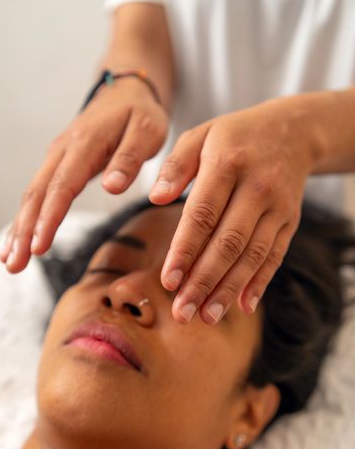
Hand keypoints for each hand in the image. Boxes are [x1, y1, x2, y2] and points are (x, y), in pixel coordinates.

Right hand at [0, 78, 167, 271]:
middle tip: (15, 265)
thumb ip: (129, 160)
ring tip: (10, 261)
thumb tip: (112, 188)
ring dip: (19, 228)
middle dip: (24, 231)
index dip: (49, 218)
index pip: (62, 185)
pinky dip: (26, 218)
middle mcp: (63, 150)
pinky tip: (18, 241)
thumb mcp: (147, 132)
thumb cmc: (140, 115)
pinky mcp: (57, 163)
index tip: (38, 247)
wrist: (126, 91)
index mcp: (85, 143)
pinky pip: (37, 192)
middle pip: (37, 193)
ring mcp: (56, 156)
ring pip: (32, 194)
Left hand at [149, 97, 314, 323]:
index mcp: (227, 163)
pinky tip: (243, 306)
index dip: (185, 251)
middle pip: (228, 243)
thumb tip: (155, 198)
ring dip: (229, 289)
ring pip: (253, 255)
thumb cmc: (234, 136)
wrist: (293, 130)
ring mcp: (277, 207)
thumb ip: (176, 166)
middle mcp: (257, 187)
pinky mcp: (290, 221)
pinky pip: (275, 256)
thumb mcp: (200, 135)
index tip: (168, 282)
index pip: (202, 215)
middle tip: (183, 313)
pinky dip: (260, 283)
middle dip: (204, 282)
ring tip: (207, 317)